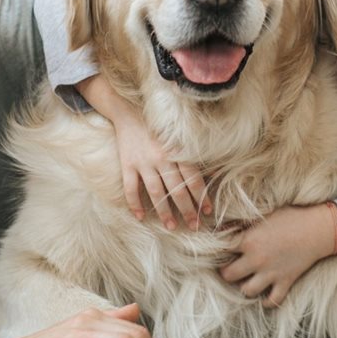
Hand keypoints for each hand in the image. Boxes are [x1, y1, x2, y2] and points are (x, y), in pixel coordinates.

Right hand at [79, 75, 209, 226]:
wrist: (129, 111)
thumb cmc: (158, 127)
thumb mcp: (178, 138)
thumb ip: (189, 157)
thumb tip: (209, 176)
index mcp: (177, 152)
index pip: (193, 179)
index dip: (201, 197)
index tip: (207, 212)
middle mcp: (162, 158)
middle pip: (177, 189)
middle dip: (187, 210)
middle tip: (194, 226)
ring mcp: (143, 162)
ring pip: (155, 192)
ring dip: (164, 212)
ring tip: (171, 226)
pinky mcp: (127, 164)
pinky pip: (131, 188)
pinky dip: (135, 203)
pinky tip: (140, 217)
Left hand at [221, 204, 336, 307]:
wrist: (318, 228)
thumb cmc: (292, 216)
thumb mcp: (265, 215)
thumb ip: (245, 225)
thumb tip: (225, 228)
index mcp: (249, 240)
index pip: (222, 250)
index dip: (218, 251)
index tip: (219, 252)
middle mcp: (256, 259)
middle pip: (228, 275)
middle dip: (225, 273)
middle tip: (229, 269)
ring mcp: (271, 273)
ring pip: (247, 291)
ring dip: (244, 287)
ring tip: (246, 281)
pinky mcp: (285, 282)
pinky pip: (272, 301)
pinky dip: (267, 302)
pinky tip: (264, 296)